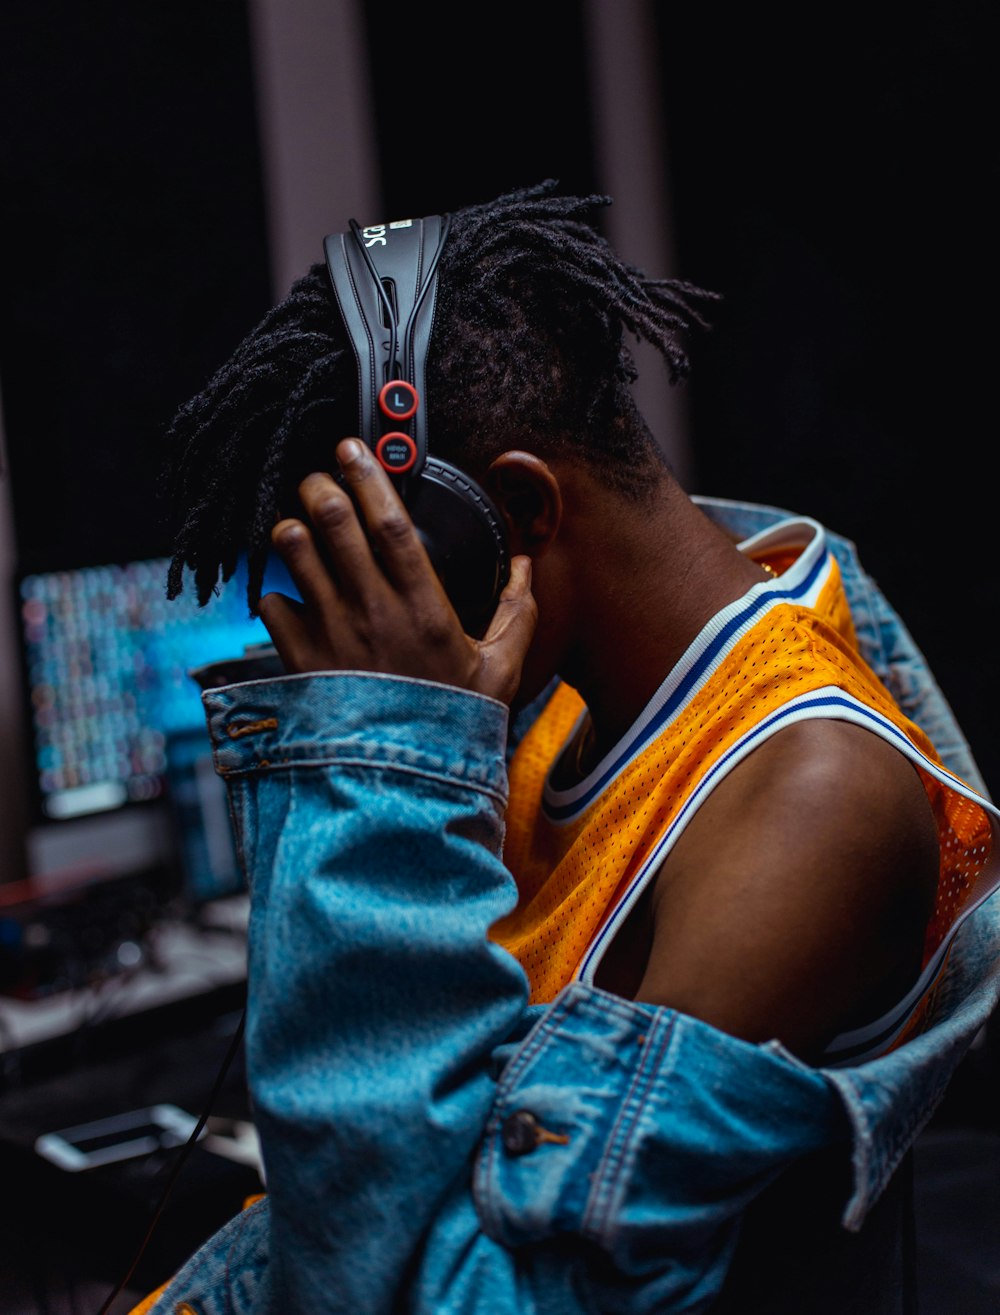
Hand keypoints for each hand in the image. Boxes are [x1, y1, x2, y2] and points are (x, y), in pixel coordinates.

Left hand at [258, 439, 536, 704]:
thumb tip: (528, 569)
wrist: (403, 784)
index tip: (354, 450)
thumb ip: (517, 613)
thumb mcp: (501, 670)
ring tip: (297, 526)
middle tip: (318, 475)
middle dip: (319, 487)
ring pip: (294, 556)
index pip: (390, 526)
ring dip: (291, 530)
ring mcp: (330, 637)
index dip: (370, 479)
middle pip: (333, 525)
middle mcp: (372, 614)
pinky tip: (288, 593)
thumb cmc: (452, 723)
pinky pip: (270, 606)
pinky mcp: (299, 662)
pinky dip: (273, 591)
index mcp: (424, 609)